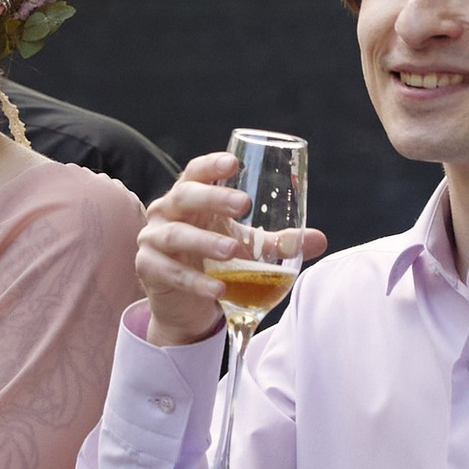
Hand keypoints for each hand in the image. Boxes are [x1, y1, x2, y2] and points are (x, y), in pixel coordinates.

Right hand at [137, 156, 329, 347]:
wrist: (188, 305)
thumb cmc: (217, 262)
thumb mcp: (248, 248)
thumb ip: (279, 243)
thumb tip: (320, 239)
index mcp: (191, 198)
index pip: (196, 172)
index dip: (212, 165)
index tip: (234, 163)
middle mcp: (167, 213)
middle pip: (185, 196)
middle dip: (213, 198)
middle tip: (242, 204)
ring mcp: (153, 240)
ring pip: (175, 235)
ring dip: (205, 242)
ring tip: (232, 252)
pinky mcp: (148, 270)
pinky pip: (170, 272)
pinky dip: (195, 281)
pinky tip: (219, 289)